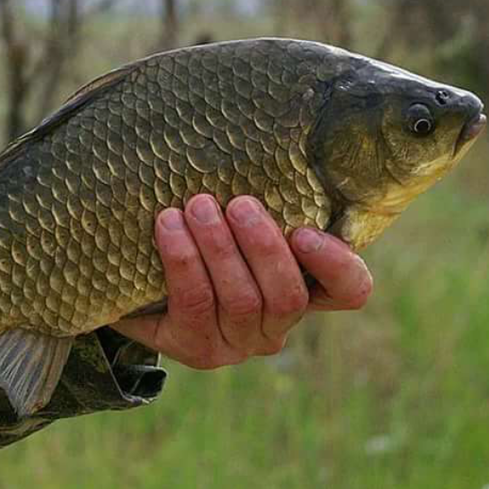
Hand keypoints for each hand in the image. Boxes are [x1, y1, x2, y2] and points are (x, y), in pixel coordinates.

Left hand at [111, 194, 372, 369]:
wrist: (140, 282)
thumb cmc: (200, 235)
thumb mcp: (234, 218)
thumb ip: (260, 199)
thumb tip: (264, 139)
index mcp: (304, 290)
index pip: (348, 290)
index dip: (335, 264)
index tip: (302, 229)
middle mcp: (277, 324)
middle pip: (287, 296)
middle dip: (262, 246)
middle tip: (238, 203)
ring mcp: (238, 342)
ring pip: (241, 301)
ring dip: (218, 249)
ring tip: (196, 207)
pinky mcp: (198, 349)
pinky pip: (194, 305)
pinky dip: (182, 262)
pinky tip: (168, 228)